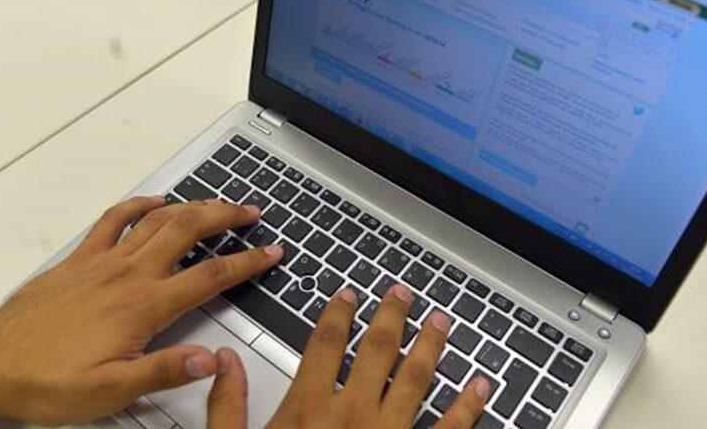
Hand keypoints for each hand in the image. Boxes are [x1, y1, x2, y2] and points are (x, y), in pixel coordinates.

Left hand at [0, 196, 281, 425]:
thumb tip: (210, 359)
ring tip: (218, 202)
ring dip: (193, 206)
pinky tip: (154, 200)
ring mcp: (103, 262)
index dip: (247, 262)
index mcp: (143, 306)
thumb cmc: (47, 380)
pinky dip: (137, 204)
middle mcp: (128, 275)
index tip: (271, 252)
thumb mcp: (112, 391)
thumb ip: (165, 371)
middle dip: (226, 217)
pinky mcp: (80, 260)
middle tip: (252, 212)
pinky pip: (113, 219)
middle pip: (189, 231)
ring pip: (158, 220)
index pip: (210, 276)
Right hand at [207, 285, 490, 428]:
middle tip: (403, 293)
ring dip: (432, 345)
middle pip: (377, 349)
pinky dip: (469, 405)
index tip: (349, 294)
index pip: (325, 343)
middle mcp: (353, 413)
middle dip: (391, 315)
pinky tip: (483, 385)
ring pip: (417, 377)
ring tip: (441, 320)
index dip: (338, 313)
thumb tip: (223, 361)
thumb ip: (228, 405)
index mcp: (309, 409)